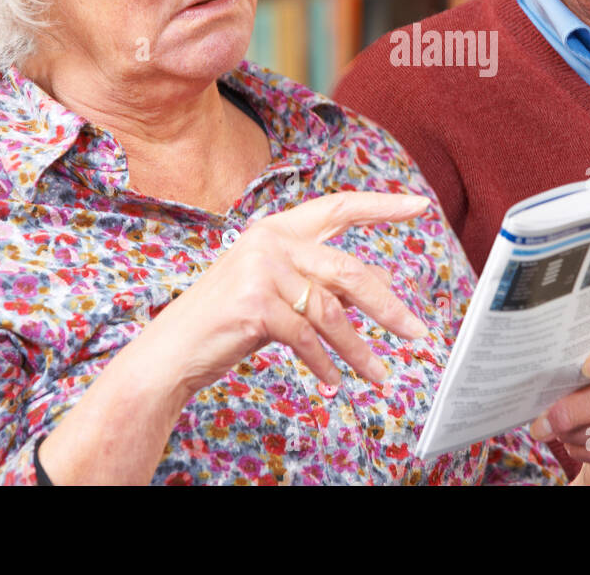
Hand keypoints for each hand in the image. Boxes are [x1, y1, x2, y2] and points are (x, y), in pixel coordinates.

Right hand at [141, 191, 431, 397]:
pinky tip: (335, 383)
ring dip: (358, 350)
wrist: (171, 352)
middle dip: (387, 307)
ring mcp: (260, 269)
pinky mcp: (254, 303)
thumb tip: (379, 287)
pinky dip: (326, 365)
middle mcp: (269, 240)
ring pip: (331, 311)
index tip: (419, 206)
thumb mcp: (278, 294)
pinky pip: (306, 337)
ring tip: (379, 374)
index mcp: (277, 229)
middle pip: (347, 270)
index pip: (338, 207)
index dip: (381, 206)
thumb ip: (320, 283)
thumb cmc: (226, 323)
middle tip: (417, 332)